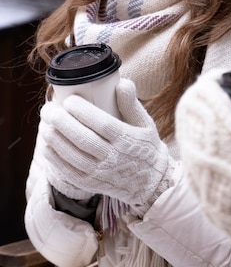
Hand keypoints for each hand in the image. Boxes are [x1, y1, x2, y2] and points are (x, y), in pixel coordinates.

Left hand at [41, 78, 173, 214]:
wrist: (149, 182)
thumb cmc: (145, 146)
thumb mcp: (144, 123)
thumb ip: (131, 103)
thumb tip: (122, 82)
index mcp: (126, 139)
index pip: (102, 124)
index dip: (83, 112)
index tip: (69, 100)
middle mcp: (113, 158)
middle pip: (83, 139)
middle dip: (62, 122)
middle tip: (49, 109)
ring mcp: (100, 173)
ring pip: (72, 155)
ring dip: (55, 138)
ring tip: (45, 123)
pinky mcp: (91, 184)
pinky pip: (68, 171)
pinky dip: (55, 157)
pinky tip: (47, 144)